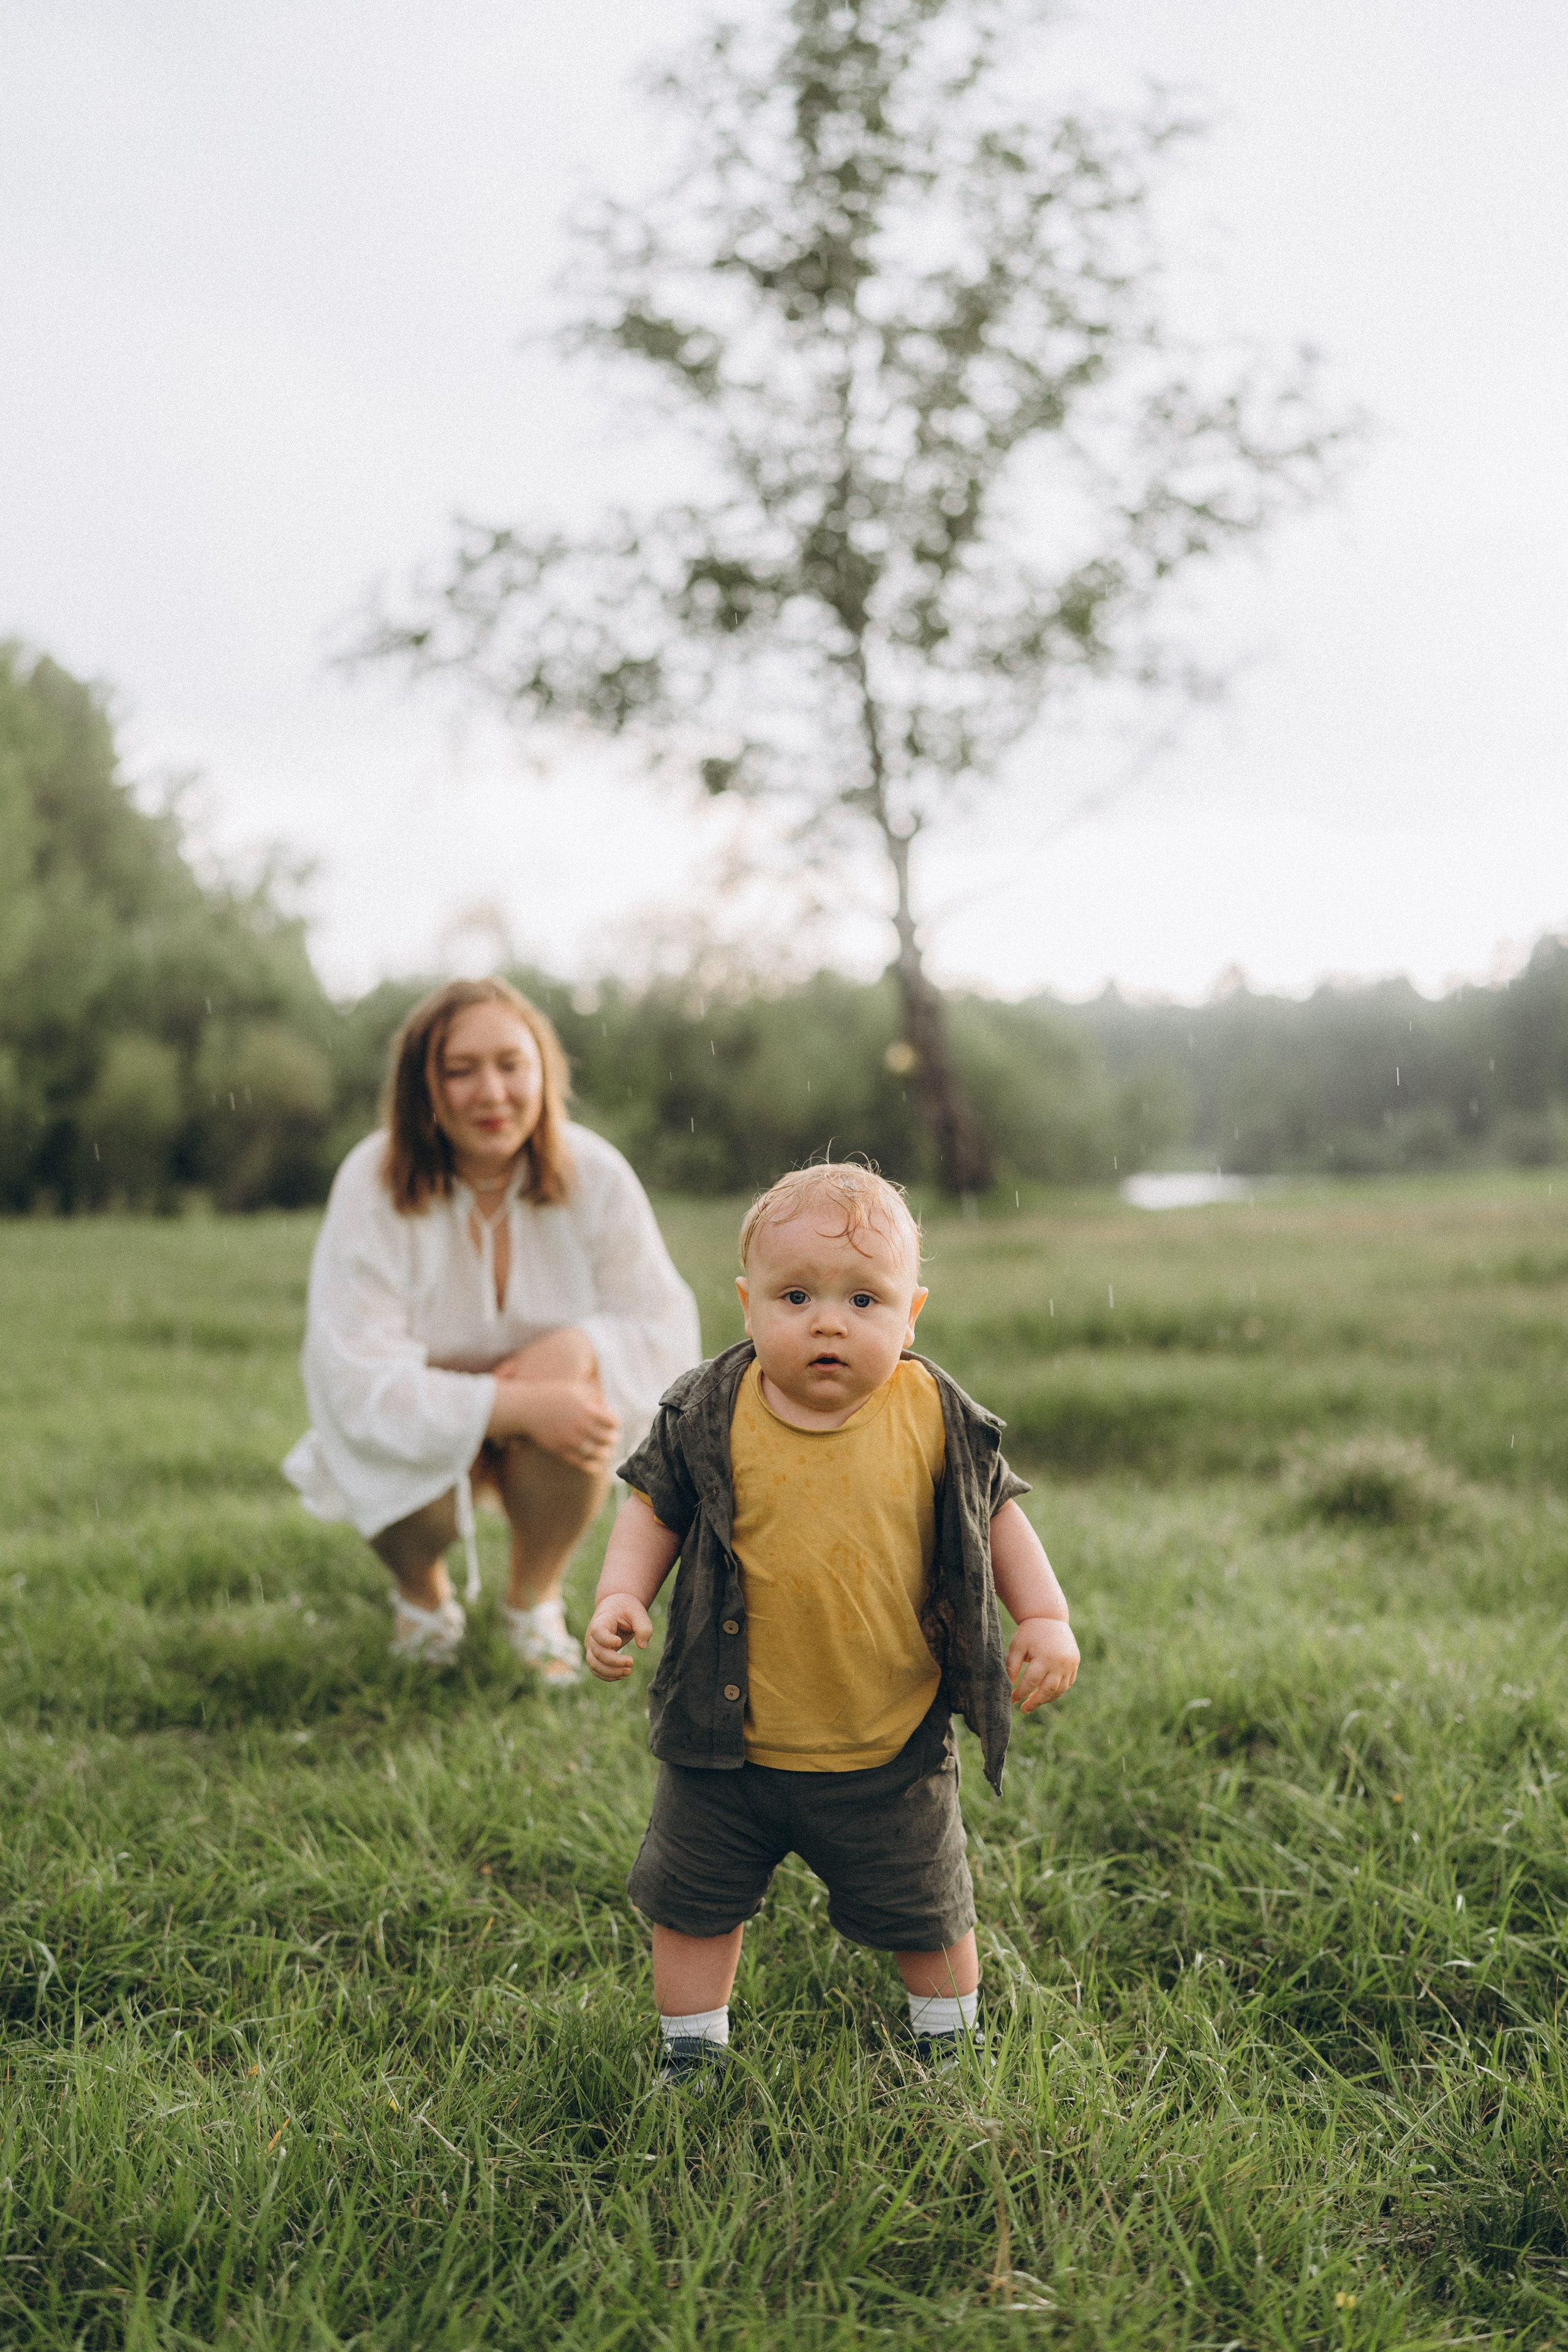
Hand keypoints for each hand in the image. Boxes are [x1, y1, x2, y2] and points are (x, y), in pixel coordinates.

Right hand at [496, 1378, 619, 1471]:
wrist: (527, 1408)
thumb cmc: (553, 1395)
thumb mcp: (576, 1389)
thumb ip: (594, 1396)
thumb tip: (608, 1408)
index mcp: (587, 1409)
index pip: (612, 1421)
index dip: (616, 1423)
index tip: (614, 1424)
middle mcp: (580, 1425)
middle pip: (608, 1438)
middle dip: (613, 1439)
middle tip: (614, 1439)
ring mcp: (570, 1439)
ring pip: (596, 1452)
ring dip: (605, 1453)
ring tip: (606, 1452)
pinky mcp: (560, 1449)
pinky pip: (580, 1462)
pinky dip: (591, 1466)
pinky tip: (595, 1466)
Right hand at [585, 1591, 653, 1680]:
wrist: (616, 1607)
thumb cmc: (627, 1609)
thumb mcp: (638, 1612)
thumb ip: (643, 1627)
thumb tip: (642, 1646)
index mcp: (602, 1620)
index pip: (597, 1632)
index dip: (606, 1640)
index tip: (620, 1642)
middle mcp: (592, 1634)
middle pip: (597, 1652)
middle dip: (614, 1661)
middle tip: (631, 1662)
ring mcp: (592, 1645)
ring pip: (593, 1663)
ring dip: (609, 1672)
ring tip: (628, 1672)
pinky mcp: (595, 1654)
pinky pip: (596, 1669)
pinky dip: (607, 1675)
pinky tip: (621, 1675)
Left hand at [1006, 1616, 1079, 1712]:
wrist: (1049, 1617)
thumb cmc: (1030, 1633)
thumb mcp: (1017, 1646)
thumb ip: (1012, 1665)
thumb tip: (1009, 1685)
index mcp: (1044, 1658)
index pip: (1030, 1682)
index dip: (1020, 1693)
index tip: (1012, 1699)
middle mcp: (1060, 1663)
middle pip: (1047, 1690)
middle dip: (1035, 1702)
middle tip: (1024, 1709)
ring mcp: (1070, 1664)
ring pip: (1059, 1689)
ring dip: (1046, 1699)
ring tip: (1033, 1703)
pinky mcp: (1075, 1663)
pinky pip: (1067, 1683)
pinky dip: (1057, 1691)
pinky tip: (1046, 1694)